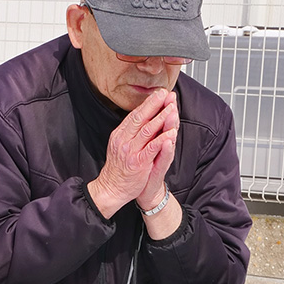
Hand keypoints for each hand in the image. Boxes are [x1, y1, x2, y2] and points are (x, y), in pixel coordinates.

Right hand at [88, 89, 178, 218]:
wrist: (112, 189)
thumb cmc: (119, 169)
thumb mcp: (119, 146)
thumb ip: (129, 133)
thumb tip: (140, 119)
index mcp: (120, 134)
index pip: (135, 115)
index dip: (148, 103)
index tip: (158, 94)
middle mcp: (124, 140)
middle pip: (141, 118)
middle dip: (155, 104)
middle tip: (166, 94)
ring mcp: (131, 151)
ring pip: (148, 130)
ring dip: (161, 118)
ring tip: (172, 109)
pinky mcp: (138, 162)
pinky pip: (152, 148)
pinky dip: (162, 139)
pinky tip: (171, 132)